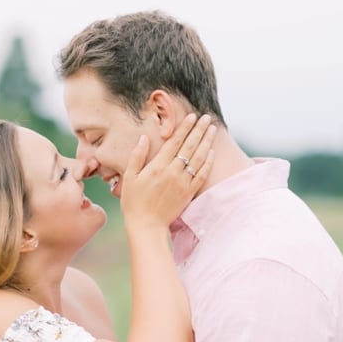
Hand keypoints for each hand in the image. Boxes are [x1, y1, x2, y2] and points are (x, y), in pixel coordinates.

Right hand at [120, 113, 217, 228]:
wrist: (147, 225)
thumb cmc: (134, 201)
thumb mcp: (129, 177)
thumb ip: (137, 156)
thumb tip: (144, 138)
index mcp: (158, 166)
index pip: (175, 141)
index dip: (185, 128)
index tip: (192, 116)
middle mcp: (173, 172)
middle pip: (190, 146)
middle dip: (199, 130)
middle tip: (207, 118)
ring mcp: (183, 183)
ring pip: (198, 158)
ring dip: (206, 142)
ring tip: (212, 130)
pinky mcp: (189, 193)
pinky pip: (201, 175)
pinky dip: (208, 163)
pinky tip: (212, 153)